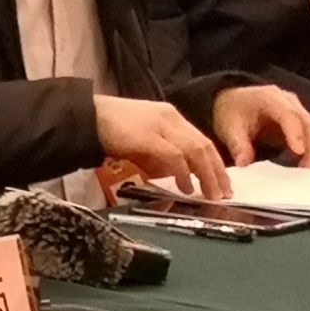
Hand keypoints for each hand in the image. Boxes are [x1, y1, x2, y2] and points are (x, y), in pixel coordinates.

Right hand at [92, 95, 229, 199]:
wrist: (85, 117)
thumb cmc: (109, 129)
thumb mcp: (141, 139)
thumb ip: (159, 154)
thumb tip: (176, 175)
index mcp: (170, 116)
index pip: (201, 139)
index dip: (214, 162)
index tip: (221, 181)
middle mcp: (170, 118)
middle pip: (204, 145)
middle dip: (217, 171)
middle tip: (224, 192)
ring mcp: (160, 126)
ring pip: (195, 151)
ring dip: (206, 175)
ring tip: (211, 194)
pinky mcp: (149, 137)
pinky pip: (175, 157)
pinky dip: (184, 174)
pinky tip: (186, 187)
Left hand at [211, 85, 309, 168]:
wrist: (234, 101)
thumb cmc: (232, 112)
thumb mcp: (228, 126)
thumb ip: (238, 144)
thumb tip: (244, 164)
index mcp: (270, 98)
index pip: (288, 115)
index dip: (295, 133)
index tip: (299, 152)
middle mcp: (290, 102)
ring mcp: (299, 111)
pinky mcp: (302, 123)